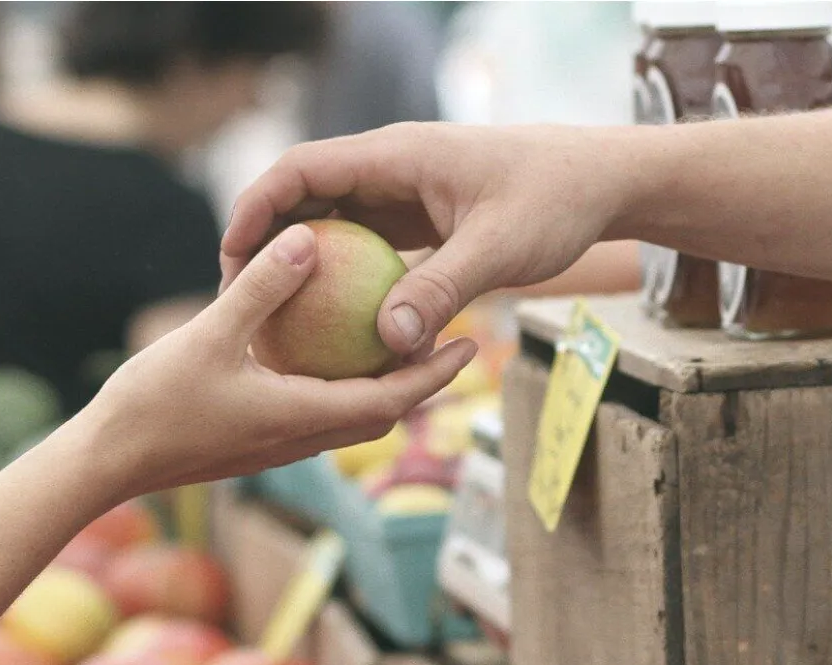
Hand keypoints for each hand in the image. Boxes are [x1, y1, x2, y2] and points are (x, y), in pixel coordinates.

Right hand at [87, 223, 476, 499]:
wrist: (107, 463)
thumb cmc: (153, 404)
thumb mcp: (208, 335)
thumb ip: (261, 289)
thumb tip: (308, 239)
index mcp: (303, 418)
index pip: (391, 400)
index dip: (435, 374)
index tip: (470, 345)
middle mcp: (301, 439)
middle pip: (382, 412)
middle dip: (423, 381)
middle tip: (454, 339)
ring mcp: (278, 445)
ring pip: (350, 416)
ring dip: (383, 386)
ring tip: (402, 342)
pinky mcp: (256, 442)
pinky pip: (316, 412)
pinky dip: (339, 386)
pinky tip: (327, 352)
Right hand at [222, 124, 628, 358]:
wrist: (599, 182)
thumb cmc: (554, 201)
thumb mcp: (499, 249)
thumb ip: (442, 291)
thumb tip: (388, 342)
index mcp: (396, 156)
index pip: (302, 170)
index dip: (257, 208)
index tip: (231, 257)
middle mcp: (390, 170)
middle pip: (305, 198)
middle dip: (266, 243)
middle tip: (238, 299)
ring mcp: (403, 195)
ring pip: (333, 225)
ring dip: (302, 266)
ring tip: (273, 319)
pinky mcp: (419, 222)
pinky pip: (366, 249)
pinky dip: (344, 282)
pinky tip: (333, 330)